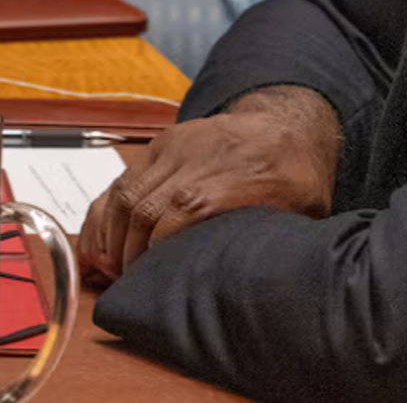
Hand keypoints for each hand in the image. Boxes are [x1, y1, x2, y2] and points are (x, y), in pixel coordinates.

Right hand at [78, 87, 339, 283]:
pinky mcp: (161, 142)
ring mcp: (174, 146)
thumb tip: (263, 280)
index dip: (155, 252)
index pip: (177, 215)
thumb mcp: (304, 209)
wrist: (284, 123)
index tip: (147, 282)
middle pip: (143, 207)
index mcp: (232, 179)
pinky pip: (122, 179)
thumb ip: (279, 238)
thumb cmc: (295, 173)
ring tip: (108, 268)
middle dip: (127, 252)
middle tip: (124, 284)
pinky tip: (102, 240)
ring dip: (110, 235)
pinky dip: (105, 213)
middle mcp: (196, 158)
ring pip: (125, 192)